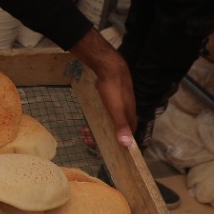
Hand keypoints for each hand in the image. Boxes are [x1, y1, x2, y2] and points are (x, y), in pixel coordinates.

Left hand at [70, 28, 137, 147]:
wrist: (109, 66)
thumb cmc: (113, 89)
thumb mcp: (116, 109)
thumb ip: (121, 126)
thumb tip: (127, 145)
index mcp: (129, 116)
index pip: (128, 134)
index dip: (117, 143)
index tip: (102, 148)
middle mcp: (126, 111)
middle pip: (115, 129)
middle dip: (101, 136)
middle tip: (86, 138)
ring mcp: (119, 103)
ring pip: (108, 121)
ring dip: (96, 128)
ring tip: (83, 130)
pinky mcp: (111, 97)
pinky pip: (104, 113)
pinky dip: (96, 118)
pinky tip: (88, 118)